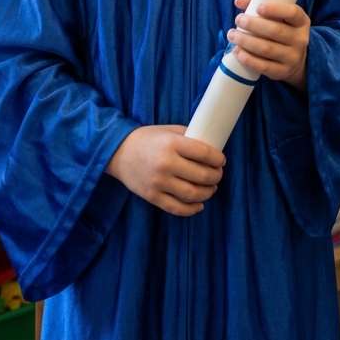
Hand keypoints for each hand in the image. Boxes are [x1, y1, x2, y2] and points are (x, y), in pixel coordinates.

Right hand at [106, 125, 224, 216]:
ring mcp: (158, 183)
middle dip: (215, 177)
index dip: (218, 159)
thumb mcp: (168, 130)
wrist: (117, 152)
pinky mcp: (152, 197)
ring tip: (211, 188)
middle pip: (201, 176)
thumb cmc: (147, 139)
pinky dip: (192, 209)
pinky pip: (177, 208)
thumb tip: (210, 147)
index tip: (221, 161)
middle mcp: (166, 164)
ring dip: (207, 193)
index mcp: (172, 144)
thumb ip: (188, 137)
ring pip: (192, 194)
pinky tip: (199, 204)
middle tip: (218, 175)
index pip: (204, 154)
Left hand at [228, 0, 309, 90]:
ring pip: (267, 49)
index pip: (292, 13)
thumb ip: (258, 1)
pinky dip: (248, 59)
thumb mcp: (277, 14)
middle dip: (254, 25)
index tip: (258, 7)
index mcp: (301, 21)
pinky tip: (238, 51)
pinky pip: (264, 66)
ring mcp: (293, 57)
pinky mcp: (283, 72)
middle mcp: (300, 39)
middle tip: (238, 20)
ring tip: (232, 34)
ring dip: (246, 41)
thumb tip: (239, 1)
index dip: (276, 9)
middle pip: (276, 31)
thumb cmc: (281, 29)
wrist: (295, 60)